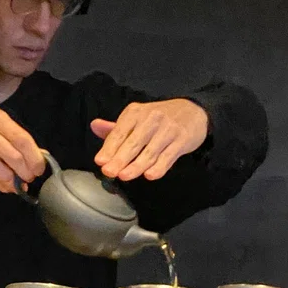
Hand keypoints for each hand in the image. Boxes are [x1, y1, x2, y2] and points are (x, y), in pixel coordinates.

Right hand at [0, 106, 45, 198]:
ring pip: (4, 170)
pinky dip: (0, 186)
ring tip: (14, 184)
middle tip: (28, 179)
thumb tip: (42, 158)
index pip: (22, 137)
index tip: (39, 170)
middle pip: (15, 154)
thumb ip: (17, 145)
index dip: (35, 157)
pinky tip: (2, 185)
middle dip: (26, 171)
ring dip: (12, 181)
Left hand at [91, 99, 208, 181]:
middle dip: (120, 159)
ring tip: (124, 176)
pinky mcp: (182, 140)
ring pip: (150, 152)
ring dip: (136, 166)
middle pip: (133, 143)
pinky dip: (159, 167)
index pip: (120, 132)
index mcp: (136, 113)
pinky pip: (168, 156)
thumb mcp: (137, 118)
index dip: (109, 148)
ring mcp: (168, 129)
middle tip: (109, 171)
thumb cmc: (159, 118)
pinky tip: (150, 175)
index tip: (100, 161)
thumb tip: (94, 126)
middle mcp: (152, 119)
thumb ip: (115, 128)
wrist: (193, 111)